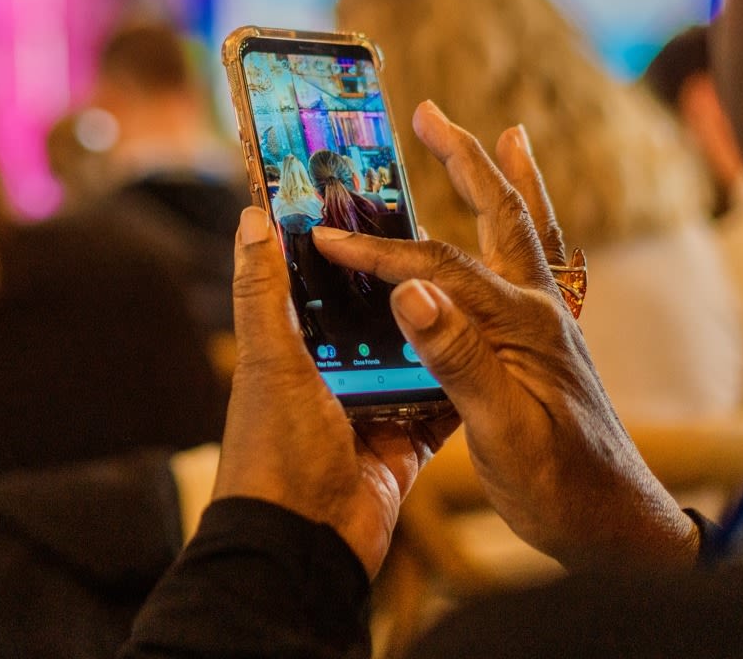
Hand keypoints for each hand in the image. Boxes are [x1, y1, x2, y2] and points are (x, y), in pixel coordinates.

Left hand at [211, 207, 455, 577]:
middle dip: (400, 284)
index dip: (337, 246)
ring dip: (436, 330)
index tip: (371, 195)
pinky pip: (439, 409)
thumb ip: (264, 292)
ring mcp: (369, 412)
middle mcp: (329, 377)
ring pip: (411, 358)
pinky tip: (491, 352)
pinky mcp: (404, 446)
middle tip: (443, 232)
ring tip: (476, 281)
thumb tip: (251, 216)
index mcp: (291, 351)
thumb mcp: (270, 362)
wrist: (305, 548)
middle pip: (370, 319)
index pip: (315, 284)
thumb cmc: (276, 452)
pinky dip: (460, 387)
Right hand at [313, 102, 698, 572]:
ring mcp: (549, 325)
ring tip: (501, 133)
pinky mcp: (547, 345)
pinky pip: (536, 267)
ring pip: (524, 232)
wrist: (621, 530)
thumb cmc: (561, 488)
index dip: (378, 250)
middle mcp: (540, 310)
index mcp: (522, 324)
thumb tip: (411, 290)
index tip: (326, 237)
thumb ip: (458, 358)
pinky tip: (518, 224)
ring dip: (504, 179)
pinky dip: (526, 229)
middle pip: (499, 214)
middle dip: (461, 159)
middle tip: (427, 111)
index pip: (438, 267)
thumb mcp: (502, 431)